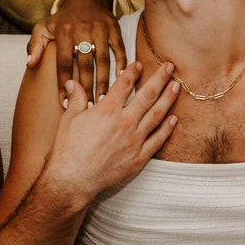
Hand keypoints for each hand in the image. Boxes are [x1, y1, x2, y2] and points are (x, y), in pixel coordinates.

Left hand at [26, 0, 126, 100]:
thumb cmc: (63, 19)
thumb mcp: (44, 28)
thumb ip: (35, 45)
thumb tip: (29, 64)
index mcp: (63, 33)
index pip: (63, 63)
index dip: (63, 84)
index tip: (65, 102)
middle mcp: (82, 30)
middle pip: (85, 65)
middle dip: (85, 88)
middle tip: (86, 107)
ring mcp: (99, 29)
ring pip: (102, 60)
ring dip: (103, 82)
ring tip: (101, 100)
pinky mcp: (114, 28)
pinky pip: (118, 48)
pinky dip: (120, 64)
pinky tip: (119, 79)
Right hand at [45, 61, 178, 207]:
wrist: (73, 180)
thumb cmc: (68, 150)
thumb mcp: (69, 120)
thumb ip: (76, 99)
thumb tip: (72, 83)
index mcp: (107, 110)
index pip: (124, 84)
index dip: (133, 71)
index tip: (139, 64)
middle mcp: (125, 122)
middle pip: (148, 94)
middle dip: (160, 78)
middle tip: (170, 66)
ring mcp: (134, 140)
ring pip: (157, 115)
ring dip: (168, 99)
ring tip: (176, 86)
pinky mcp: (138, 158)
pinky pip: (157, 140)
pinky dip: (167, 129)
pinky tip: (174, 119)